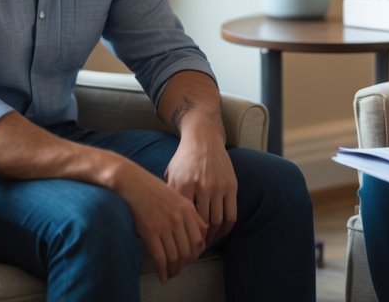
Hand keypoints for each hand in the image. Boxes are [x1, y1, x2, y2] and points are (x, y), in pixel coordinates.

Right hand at [111, 161, 208, 281]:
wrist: (133, 182)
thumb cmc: (154, 191)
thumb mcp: (178, 197)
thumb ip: (191, 214)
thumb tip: (202, 235)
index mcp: (188, 209)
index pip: (200, 240)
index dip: (196, 254)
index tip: (190, 259)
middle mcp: (179, 218)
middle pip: (189, 251)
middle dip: (185, 264)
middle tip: (179, 269)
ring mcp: (165, 225)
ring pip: (175, 257)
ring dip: (174, 270)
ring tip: (170, 273)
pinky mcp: (150, 231)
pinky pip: (160, 257)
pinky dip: (162, 270)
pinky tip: (162, 275)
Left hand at [164, 128, 238, 246]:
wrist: (204, 138)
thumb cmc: (184, 159)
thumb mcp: (171, 175)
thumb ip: (169, 196)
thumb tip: (157, 222)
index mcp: (182, 184)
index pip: (182, 219)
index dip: (182, 236)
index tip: (180, 246)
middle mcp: (201, 185)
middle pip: (201, 223)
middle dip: (198, 241)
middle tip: (194, 251)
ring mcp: (218, 185)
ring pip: (217, 222)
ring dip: (213, 238)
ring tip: (207, 245)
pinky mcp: (231, 185)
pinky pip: (231, 214)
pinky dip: (226, 229)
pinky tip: (220, 234)